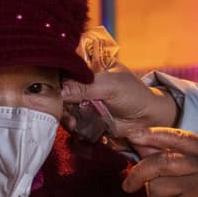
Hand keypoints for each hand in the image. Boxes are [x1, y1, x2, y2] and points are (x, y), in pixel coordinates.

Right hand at [62, 62, 177, 135]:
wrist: (148, 120)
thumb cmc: (134, 95)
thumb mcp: (111, 86)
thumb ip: (85, 87)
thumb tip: (60, 90)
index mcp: (87, 67)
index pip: (63, 68)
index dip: (53, 76)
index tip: (49, 87)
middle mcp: (81, 83)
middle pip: (58, 90)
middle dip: (58, 102)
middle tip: (63, 112)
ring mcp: (82, 102)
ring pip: (63, 108)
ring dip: (65, 117)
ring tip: (73, 124)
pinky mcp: (85, 119)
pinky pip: (71, 122)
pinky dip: (73, 127)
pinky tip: (77, 129)